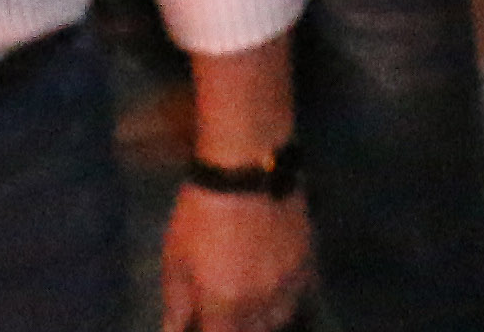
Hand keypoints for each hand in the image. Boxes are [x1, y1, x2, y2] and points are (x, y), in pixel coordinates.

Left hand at [164, 179, 310, 331]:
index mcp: (226, 307)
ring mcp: (289, 284)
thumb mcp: (176, 259)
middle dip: (234, 329)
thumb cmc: (201, 213)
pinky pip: (297, 296)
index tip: (201, 324)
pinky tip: (271, 288)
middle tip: (220, 315)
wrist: (246, 167)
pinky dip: (283, 300)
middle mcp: (262, 304)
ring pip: (278, 320)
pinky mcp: (307, 261)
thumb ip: (177, 305)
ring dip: (260, 321)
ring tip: (246, 307)